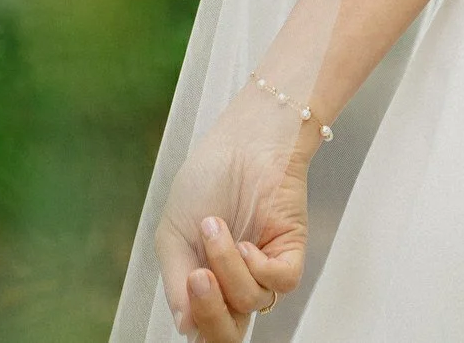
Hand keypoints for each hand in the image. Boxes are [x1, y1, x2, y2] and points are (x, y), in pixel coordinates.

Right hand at [155, 88, 314, 336]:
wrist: (241, 140)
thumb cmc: (206, 178)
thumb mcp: (173, 234)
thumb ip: (176, 283)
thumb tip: (186, 327)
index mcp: (206, 284)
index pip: (204, 331)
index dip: (198, 323)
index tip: (188, 288)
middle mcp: (235, 283)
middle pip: (228, 334)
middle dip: (210, 313)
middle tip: (198, 276)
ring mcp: (263, 268)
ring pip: (250, 301)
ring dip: (227, 265)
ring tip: (215, 226)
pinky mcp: (289, 251)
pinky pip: (280, 283)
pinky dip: (258, 266)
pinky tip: (246, 241)